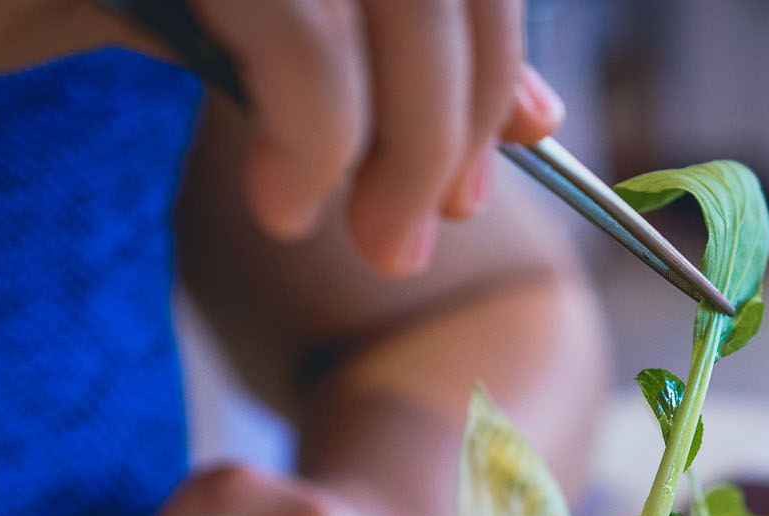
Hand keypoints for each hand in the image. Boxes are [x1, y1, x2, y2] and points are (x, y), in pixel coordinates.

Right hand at [0, 0, 563, 267]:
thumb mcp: (231, 19)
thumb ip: (365, 50)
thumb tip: (537, 118)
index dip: (493, 52)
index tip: (485, 168)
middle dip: (458, 111)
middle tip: (421, 235)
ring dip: (403, 139)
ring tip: (373, 241)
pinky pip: (290, 21)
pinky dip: (318, 128)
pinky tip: (289, 203)